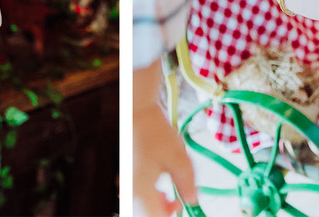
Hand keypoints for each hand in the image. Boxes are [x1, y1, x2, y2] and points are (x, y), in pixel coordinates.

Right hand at [133, 64, 196, 216]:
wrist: (138, 112)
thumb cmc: (157, 133)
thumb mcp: (179, 159)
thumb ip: (187, 184)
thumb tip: (192, 199)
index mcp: (140, 189)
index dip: (169, 215)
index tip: (180, 205)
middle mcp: (129, 189)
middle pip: (146, 213)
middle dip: (163, 210)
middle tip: (177, 200)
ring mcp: (126, 181)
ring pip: (141, 204)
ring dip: (157, 203)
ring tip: (169, 190)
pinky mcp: (126, 174)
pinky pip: (137, 193)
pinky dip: (149, 194)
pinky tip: (159, 180)